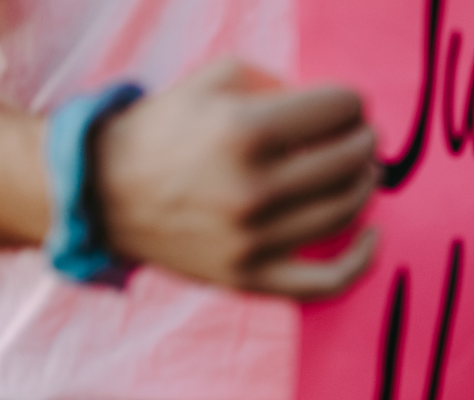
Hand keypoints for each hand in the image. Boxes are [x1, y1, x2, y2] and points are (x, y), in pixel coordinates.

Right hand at [94, 59, 378, 299]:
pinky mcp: (248, 277)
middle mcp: (252, 189)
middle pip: (350, 160)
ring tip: (360, 169)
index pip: (339, 112)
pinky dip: (362, 260)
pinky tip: (373, 234)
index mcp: (245, 132)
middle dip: (364, 140)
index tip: (347, 107)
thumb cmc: (165, 130)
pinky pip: (326, 282)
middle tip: (359, 135)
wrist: (101, 192)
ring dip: (365, 184)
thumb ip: (280, 83)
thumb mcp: (215, 80)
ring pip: (345, 211)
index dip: (351, 104)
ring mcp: (251, 240)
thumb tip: (335, 113)